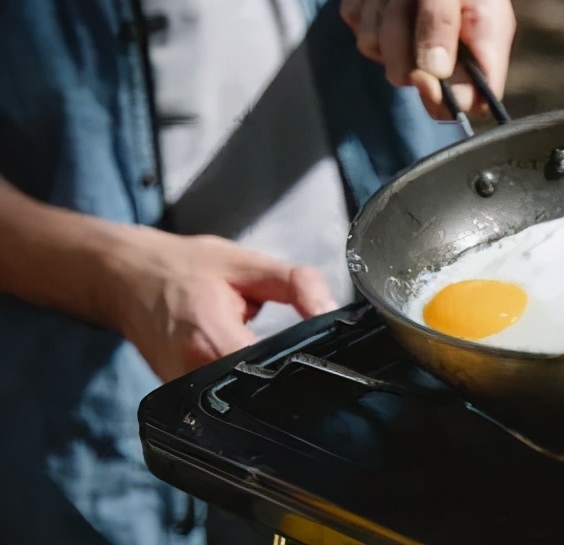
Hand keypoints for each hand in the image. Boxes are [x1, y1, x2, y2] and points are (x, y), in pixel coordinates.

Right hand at [105, 229, 335, 381]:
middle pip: (261, 396)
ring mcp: (182, 393)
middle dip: (291, 382)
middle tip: (311, 364)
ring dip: (267, 388)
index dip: (305, 369)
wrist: (125, 277)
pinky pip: (224, 404)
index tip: (326, 361)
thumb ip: (297, 284)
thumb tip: (332, 311)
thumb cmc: (184, 268)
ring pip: (243, 405)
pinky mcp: (178, 400)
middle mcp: (193, 376)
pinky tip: (255, 373)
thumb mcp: (248, 264)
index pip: (273, 372)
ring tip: (280, 364)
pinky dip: (244, 390)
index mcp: (212, 340)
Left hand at [340, 0, 515, 118]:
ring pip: (381, 55)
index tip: (425, 77)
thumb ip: (441, 20)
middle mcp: (451, 43)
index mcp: (484, 36)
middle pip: (420, 84)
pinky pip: (357, 27)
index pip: (477, 101)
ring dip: (382, 11)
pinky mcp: (377, 21)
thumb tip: (432, 74)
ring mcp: (411, 36)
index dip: (449, 99)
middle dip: (404, 42)